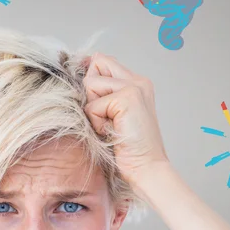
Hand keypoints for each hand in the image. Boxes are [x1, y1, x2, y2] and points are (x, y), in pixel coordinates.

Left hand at [83, 52, 169, 190]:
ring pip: (91, 83)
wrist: (147, 169)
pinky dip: (97, 122)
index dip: (91, 75)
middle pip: (96, 64)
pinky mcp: (127, 98)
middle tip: (106, 116)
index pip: (103, 60)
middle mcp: (138, 81)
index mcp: (137, 82)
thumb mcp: (113, 114)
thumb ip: (102, 93)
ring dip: (93, 110)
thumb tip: (83, 71)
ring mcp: (134, 87)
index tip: (92, 98)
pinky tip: (112, 132)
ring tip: (110, 125)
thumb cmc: (127, 147)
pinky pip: (92, 105)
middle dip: (91, 92)